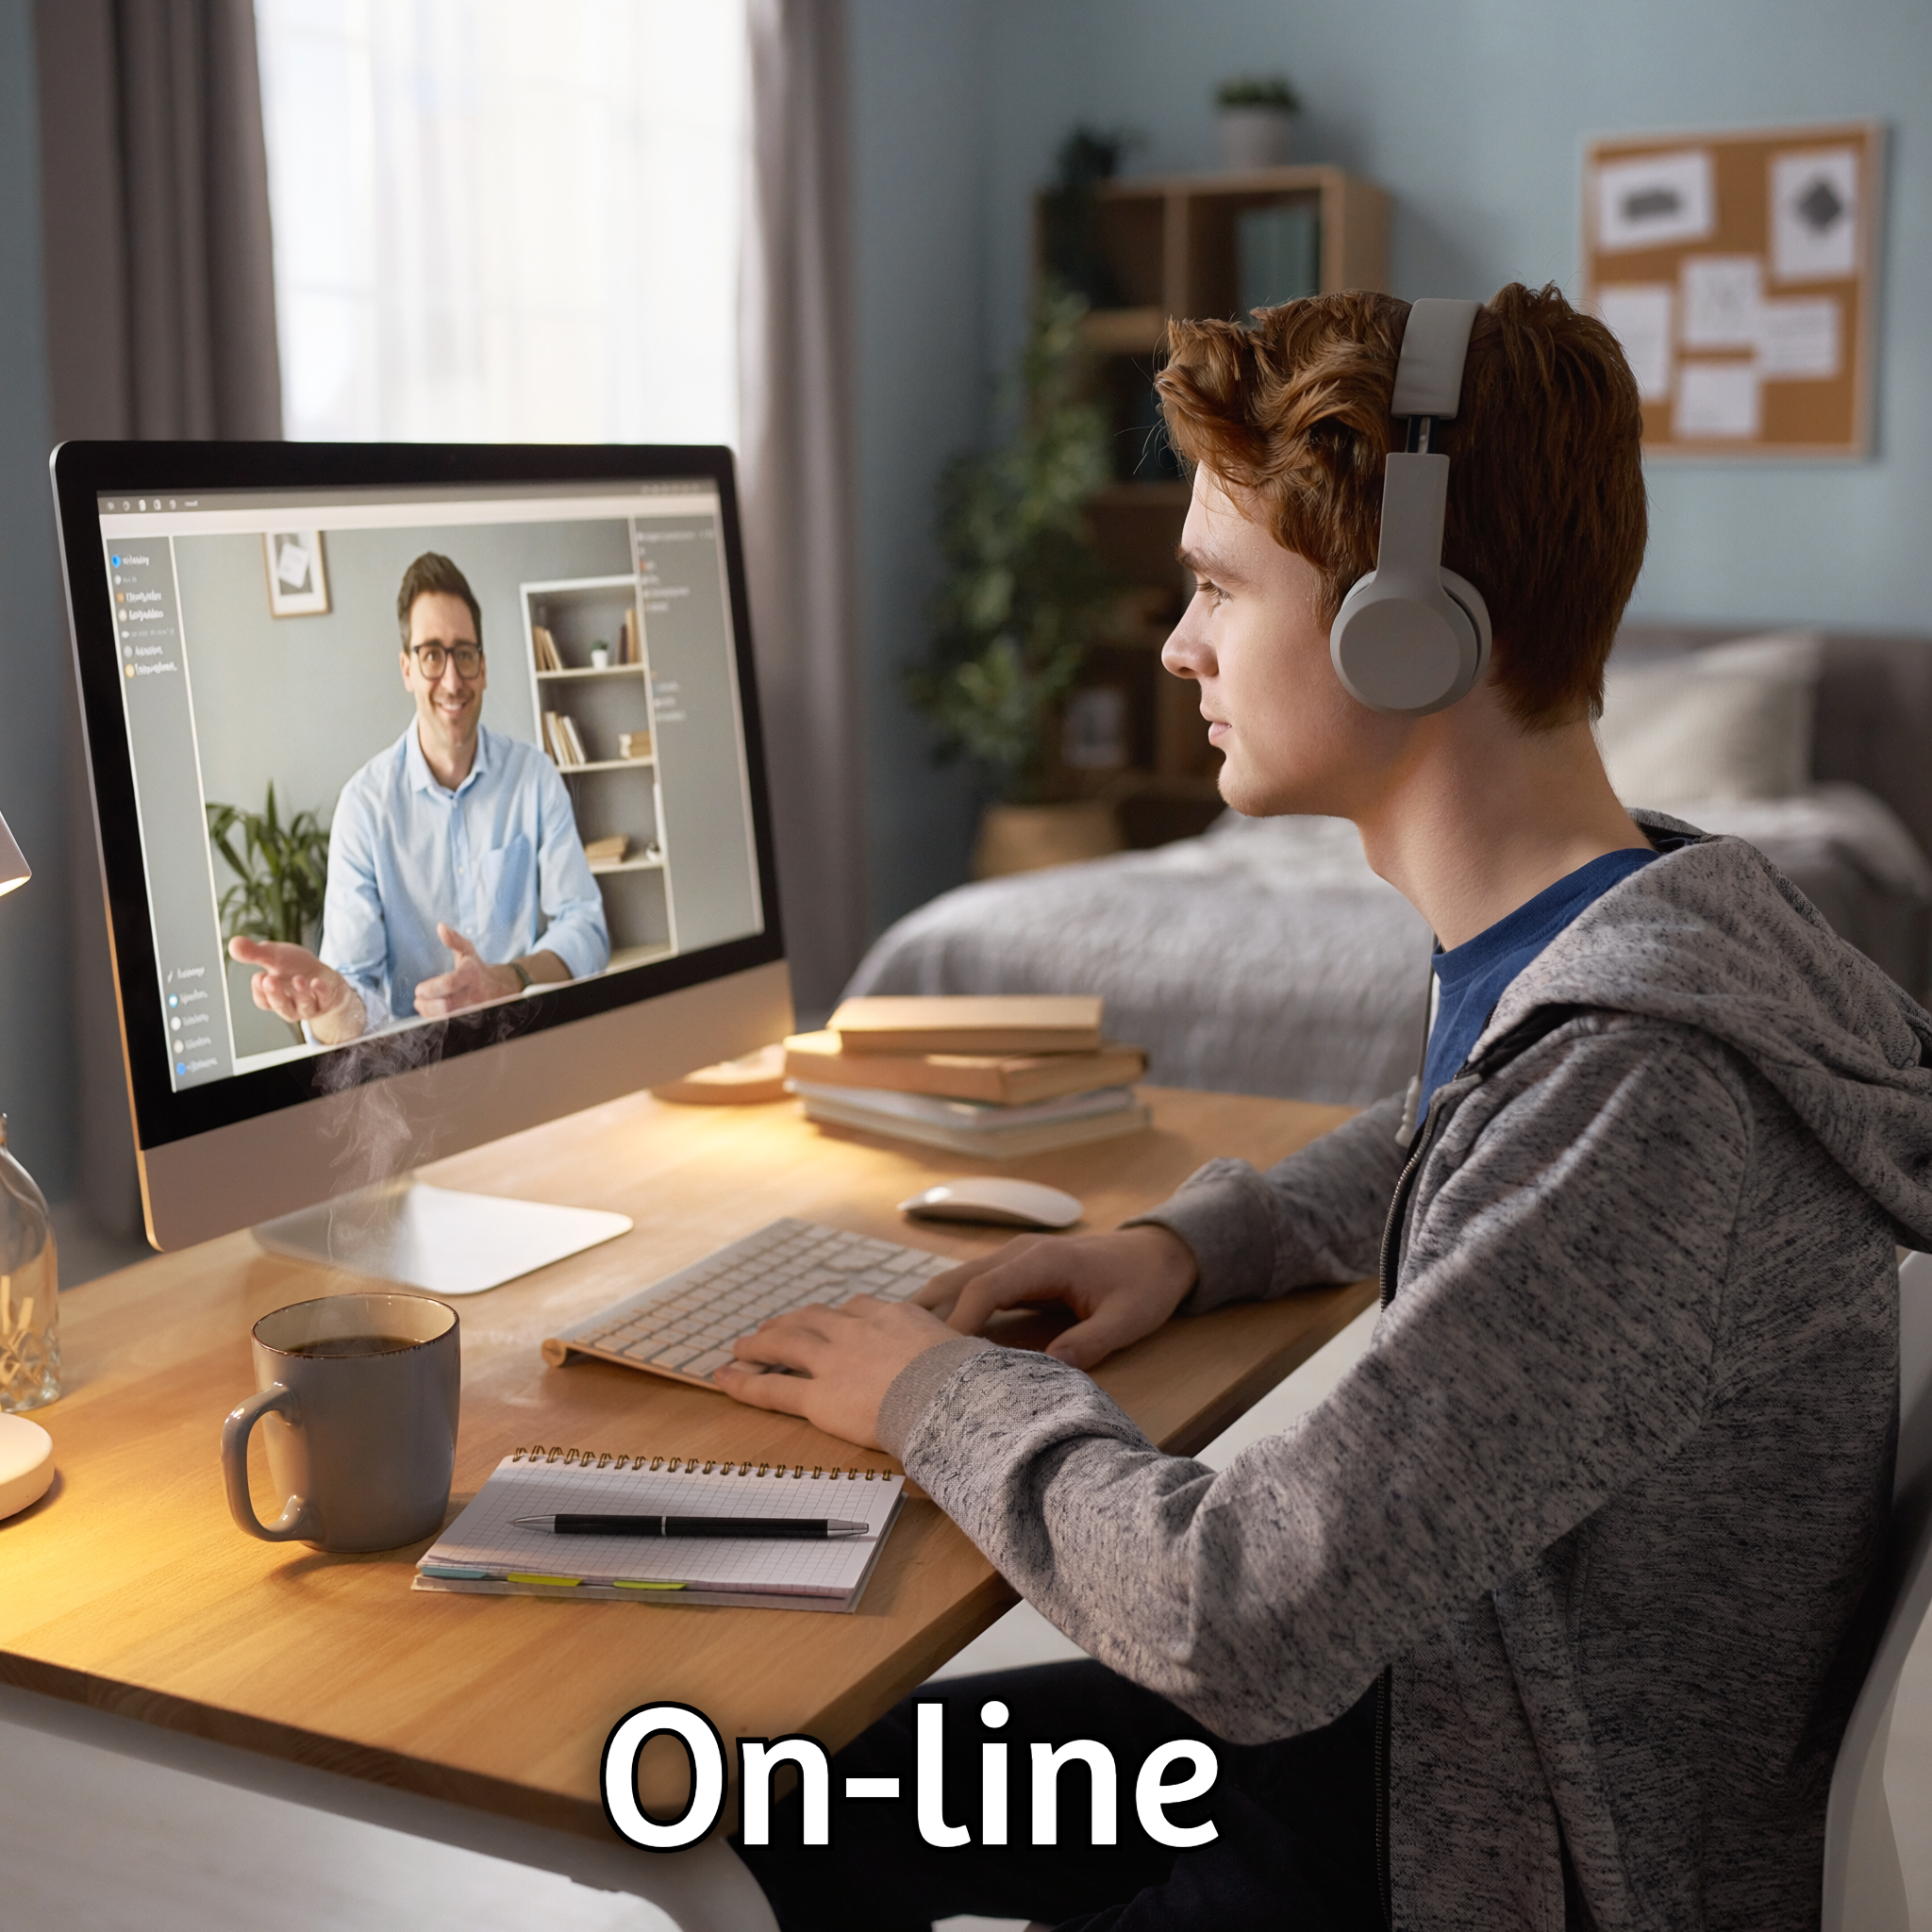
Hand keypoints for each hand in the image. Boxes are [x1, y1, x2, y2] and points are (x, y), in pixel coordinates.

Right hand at [227, 936, 364, 1043]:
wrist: (323, 975)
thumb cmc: (294, 967)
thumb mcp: (273, 956)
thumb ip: (254, 953)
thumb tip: (233, 944)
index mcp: (273, 997)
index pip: (263, 1001)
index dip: (260, 992)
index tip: (258, 977)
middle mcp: (291, 1005)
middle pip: (281, 1006)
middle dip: (275, 994)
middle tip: (270, 979)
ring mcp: (310, 1005)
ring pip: (303, 1006)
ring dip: (300, 993)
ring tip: (298, 979)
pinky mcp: (328, 1001)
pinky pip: (325, 1000)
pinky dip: (321, 992)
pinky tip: (317, 982)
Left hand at [414, 923, 519, 1017]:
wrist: (503, 986)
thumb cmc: (477, 968)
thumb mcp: (468, 951)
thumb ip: (453, 940)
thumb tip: (440, 927)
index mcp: (472, 973)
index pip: (451, 983)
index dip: (432, 989)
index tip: (418, 990)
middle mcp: (475, 993)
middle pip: (448, 1006)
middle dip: (428, 1006)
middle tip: (418, 1001)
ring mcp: (475, 1009)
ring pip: (449, 1018)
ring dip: (430, 1015)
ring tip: (422, 1006)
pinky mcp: (473, 1018)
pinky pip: (453, 1023)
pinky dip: (438, 1021)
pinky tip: (431, 1014)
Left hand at [713, 1297, 959, 1448]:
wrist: (952, 1397)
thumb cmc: (970, 1380)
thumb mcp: (969, 1351)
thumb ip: (960, 1352)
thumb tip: (981, 1361)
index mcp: (896, 1316)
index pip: (860, 1308)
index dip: (841, 1316)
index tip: (834, 1319)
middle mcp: (859, 1330)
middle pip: (816, 1317)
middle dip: (792, 1320)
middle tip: (776, 1326)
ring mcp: (835, 1361)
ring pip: (787, 1342)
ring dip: (762, 1341)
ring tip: (744, 1344)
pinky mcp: (819, 1396)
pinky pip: (773, 1387)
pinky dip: (745, 1381)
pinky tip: (725, 1378)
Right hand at [915, 1225, 1198, 1370]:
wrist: (1157, 1254)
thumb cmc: (1143, 1286)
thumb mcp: (1127, 1319)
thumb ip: (1091, 1342)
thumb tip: (1052, 1369)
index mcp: (1042, 1262)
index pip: (984, 1290)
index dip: (958, 1323)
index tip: (937, 1359)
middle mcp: (1020, 1253)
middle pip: (958, 1280)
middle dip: (923, 1312)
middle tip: (891, 1351)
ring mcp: (1014, 1256)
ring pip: (958, 1279)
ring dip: (928, 1307)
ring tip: (894, 1344)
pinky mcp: (1015, 1267)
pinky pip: (972, 1284)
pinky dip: (947, 1304)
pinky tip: (929, 1332)